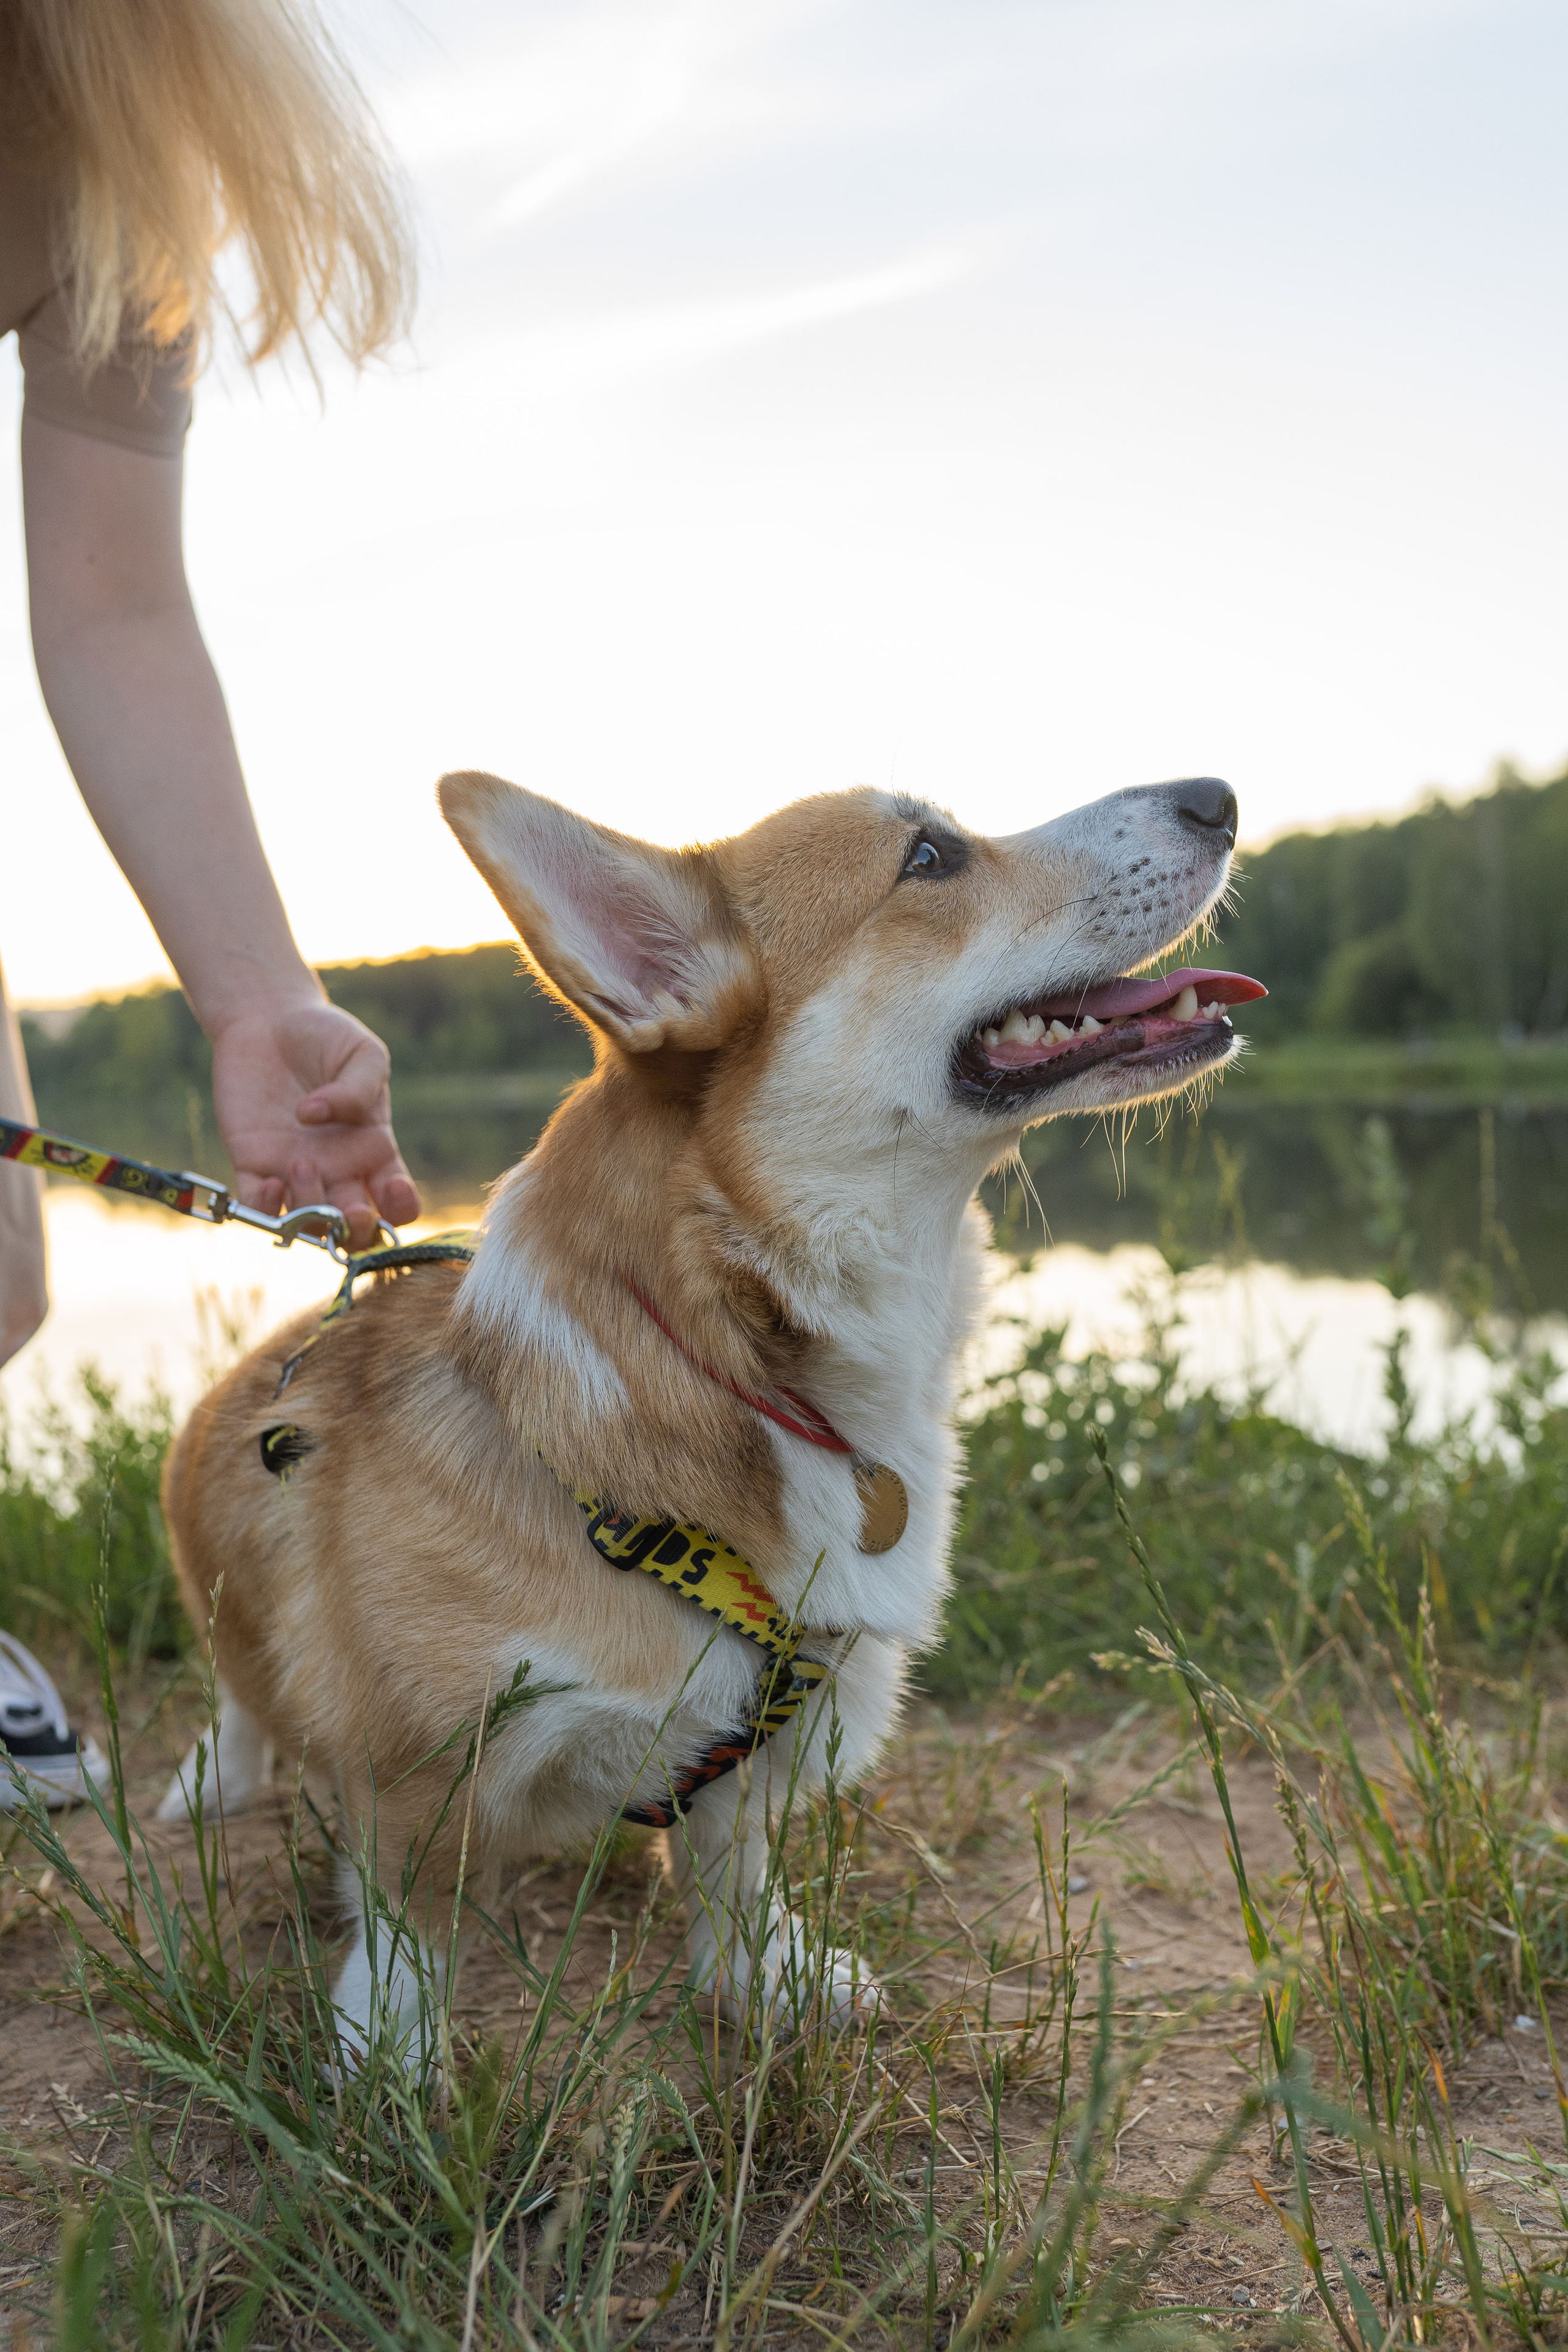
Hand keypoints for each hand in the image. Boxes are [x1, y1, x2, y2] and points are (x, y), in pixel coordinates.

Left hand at [210, 999, 419, 1245]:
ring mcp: (296, 1171)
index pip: (396, 1202)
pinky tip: (270, 1182)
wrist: (270, 1019)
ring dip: (311, 1213)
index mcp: (374, 1149)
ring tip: (302, 1164)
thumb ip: (358, 1087)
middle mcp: (338, 1169)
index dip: (400, 1210)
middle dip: (356, 1230)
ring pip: (309, 1223)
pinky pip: (257, 1207)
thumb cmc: (326, 1036)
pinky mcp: (254, 1163)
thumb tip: (317, 1116)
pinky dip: (263, 1210)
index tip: (394, 1189)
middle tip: (351, 1208)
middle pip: (354, 1228)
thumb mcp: (363, 1053)